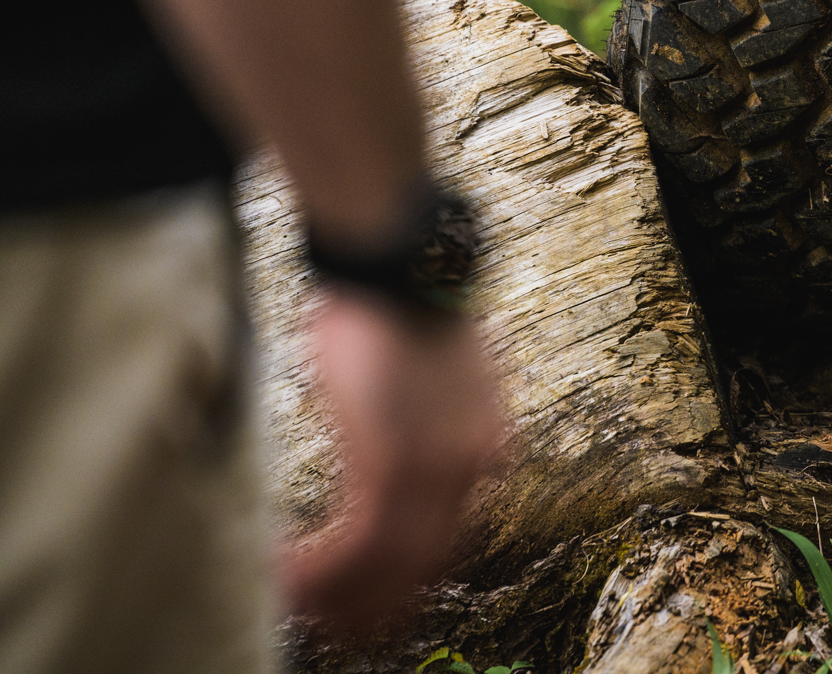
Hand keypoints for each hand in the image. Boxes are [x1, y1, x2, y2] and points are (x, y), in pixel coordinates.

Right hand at [278, 287, 503, 631]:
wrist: (399, 261)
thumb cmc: (397, 306)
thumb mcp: (426, 375)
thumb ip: (422, 421)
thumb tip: (389, 449)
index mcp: (488, 445)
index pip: (451, 535)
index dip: (406, 575)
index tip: (371, 596)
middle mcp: (473, 465)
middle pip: (427, 563)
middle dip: (376, 604)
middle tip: (335, 627)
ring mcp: (438, 467)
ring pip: (390, 564)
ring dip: (338, 593)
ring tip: (297, 605)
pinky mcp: (393, 461)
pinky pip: (359, 542)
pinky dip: (320, 566)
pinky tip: (287, 573)